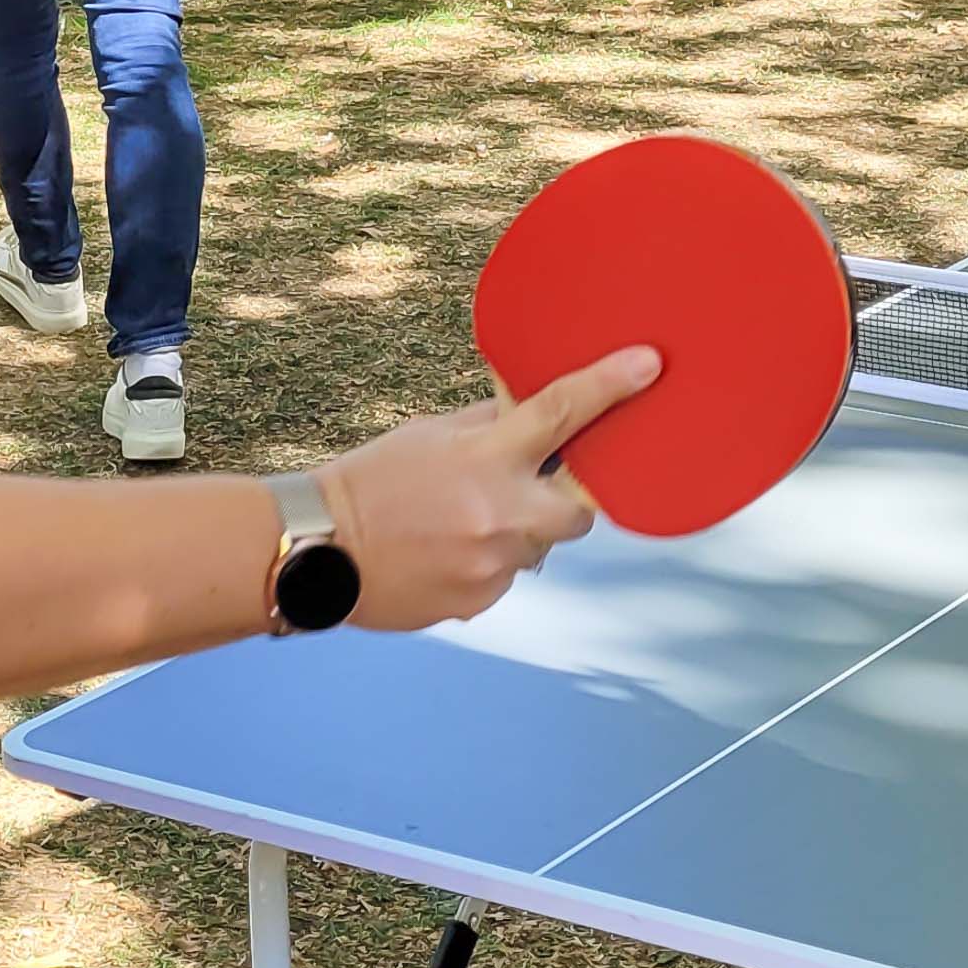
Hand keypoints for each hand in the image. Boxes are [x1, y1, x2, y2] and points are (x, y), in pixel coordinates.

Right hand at [313, 345, 658, 629]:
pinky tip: (446, 552)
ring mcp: (492, 564)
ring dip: (518, 532)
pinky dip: (487, 563)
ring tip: (462, 523)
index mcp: (485, 457)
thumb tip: (530, 411)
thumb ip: (488, 425)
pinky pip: (504, 578)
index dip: (611, 386)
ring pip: (537, 547)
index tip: (647, 366)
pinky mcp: (479, 601)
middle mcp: (499, 513)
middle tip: (539, 488)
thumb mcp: (431, 434)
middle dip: (570, 499)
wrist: (319, 549)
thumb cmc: (372, 481)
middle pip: (580, 510)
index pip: (561, 412)